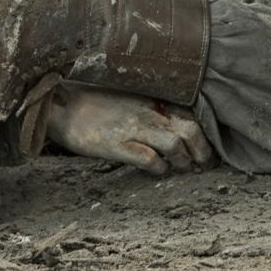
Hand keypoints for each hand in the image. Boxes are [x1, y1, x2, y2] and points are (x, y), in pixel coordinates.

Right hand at [43, 83, 211, 174]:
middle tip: (203, 165)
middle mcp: (147, 113)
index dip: (204, 134)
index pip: (190, 114)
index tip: (207, 149)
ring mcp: (132, 128)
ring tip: (183, 169)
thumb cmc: (97, 104)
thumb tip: (175, 127)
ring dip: (184, 160)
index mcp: (151, 101)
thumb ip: (152, 109)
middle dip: (203, 150)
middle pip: (190, 129)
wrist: (64, 105)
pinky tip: (158, 171)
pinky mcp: (116, 144)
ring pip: (174, 143)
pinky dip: (159, 167)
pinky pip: (147, 158)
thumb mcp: (131, 100)